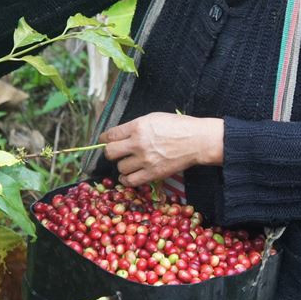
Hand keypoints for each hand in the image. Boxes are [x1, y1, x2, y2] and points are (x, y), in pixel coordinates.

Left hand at [99, 113, 223, 186]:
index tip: (105, 141)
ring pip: (120, 167)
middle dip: (110, 152)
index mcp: (137, 127)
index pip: (110, 135)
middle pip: (110, 152)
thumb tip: (120, 134)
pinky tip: (128, 175)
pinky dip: (126, 179)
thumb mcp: (153, 118)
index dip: (104, 139)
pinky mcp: (152, 174)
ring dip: (122, 166)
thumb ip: (135, 126)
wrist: (196, 141)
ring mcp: (145, 160)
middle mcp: (138, 144)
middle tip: (116, 152)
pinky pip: (130, 181)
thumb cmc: (177, 126)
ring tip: (128, 163)